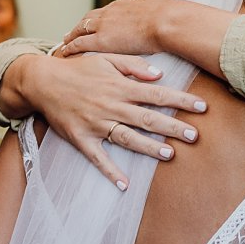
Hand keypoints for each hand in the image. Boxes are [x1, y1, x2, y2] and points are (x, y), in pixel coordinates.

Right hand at [17, 52, 206, 188]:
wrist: (42, 81)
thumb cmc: (77, 68)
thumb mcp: (105, 58)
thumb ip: (133, 65)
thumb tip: (159, 74)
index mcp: (119, 86)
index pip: (157, 94)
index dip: (181, 101)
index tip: (202, 107)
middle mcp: (111, 106)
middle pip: (147, 118)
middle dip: (173, 127)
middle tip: (195, 136)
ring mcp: (96, 124)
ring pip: (127, 137)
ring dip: (149, 147)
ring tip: (169, 155)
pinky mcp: (82, 138)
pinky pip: (98, 158)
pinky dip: (110, 171)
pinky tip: (125, 184)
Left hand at [61, 0, 177, 56]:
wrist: (167, 22)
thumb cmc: (170, 14)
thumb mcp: (162, 1)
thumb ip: (155, 2)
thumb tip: (158, 0)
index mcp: (126, 3)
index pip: (109, 10)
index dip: (102, 16)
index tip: (97, 20)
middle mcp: (112, 11)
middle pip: (91, 17)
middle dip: (82, 23)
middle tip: (75, 30)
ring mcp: (104, 25)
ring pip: (81, 29)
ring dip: (72, 34)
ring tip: (65, 41)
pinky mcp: (101, 40)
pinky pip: (80, 43)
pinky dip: (70, 47)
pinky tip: (64, 52)